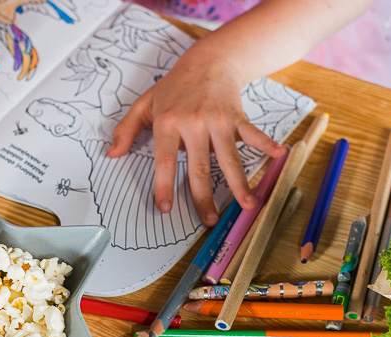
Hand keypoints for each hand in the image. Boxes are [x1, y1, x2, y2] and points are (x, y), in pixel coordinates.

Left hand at [107, 48, 283, 225]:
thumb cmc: (174, 88)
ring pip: (228, 158)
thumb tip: (111, 154)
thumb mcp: (145, 104)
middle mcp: (192, 124)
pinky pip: (251, 134)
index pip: (164, 161)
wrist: (206, 61)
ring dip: (239, 184)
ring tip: (248, 205)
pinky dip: (265, 144)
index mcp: (167, 124)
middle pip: (199, 168)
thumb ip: (126, 129)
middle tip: (210, 221)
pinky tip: (278, 156)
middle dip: (204, 198)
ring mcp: (216, 120)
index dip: (164, 185)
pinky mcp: (236, 116)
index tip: (165, 208)